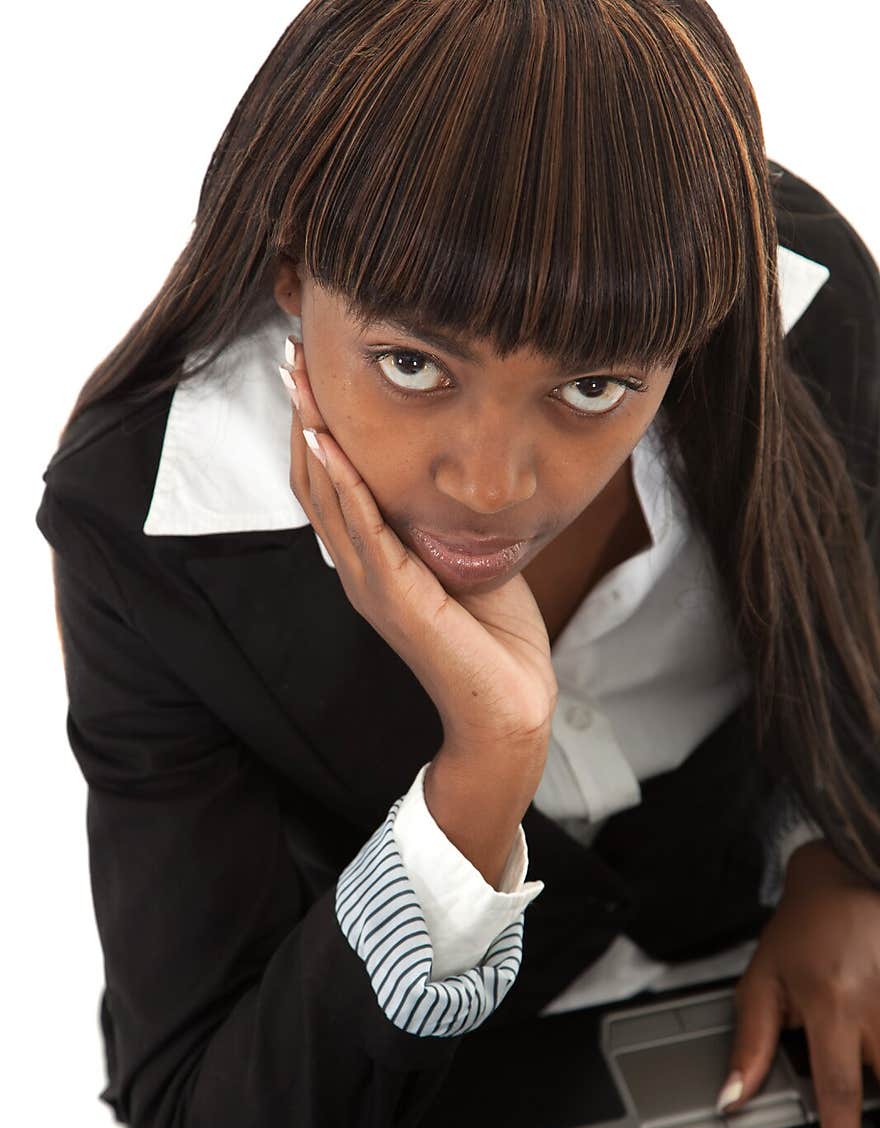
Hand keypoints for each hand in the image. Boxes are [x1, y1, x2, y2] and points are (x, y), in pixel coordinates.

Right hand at [279, 340, 557, 751]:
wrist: (507, 707)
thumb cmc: (494, 638)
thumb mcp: (463, 559)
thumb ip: (439, 521)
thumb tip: (446, 471)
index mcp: (372, 560)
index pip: (329, 482)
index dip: (315, 424)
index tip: (312, 367)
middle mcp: (358, 570)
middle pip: (312, 480)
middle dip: (301, 414)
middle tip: (291, 352)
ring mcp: (370, 585)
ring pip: (325, 497)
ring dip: (309, 435)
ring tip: (298, 379)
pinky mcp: (394, 599)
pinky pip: (362, 530)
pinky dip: (343, 484)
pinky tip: (328, 442)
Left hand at [719, 847, 879, 1127]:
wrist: (849, 874)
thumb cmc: (806, 926)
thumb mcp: (763, 980)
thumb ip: (749, 1043)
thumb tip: (731, 1097)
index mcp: (832, 1003)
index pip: (838, 1087)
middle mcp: (879, 1005)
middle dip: (876, 1112)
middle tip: (858, 1119)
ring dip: (879, 1071)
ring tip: (861, 1074)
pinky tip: (871, 1049)